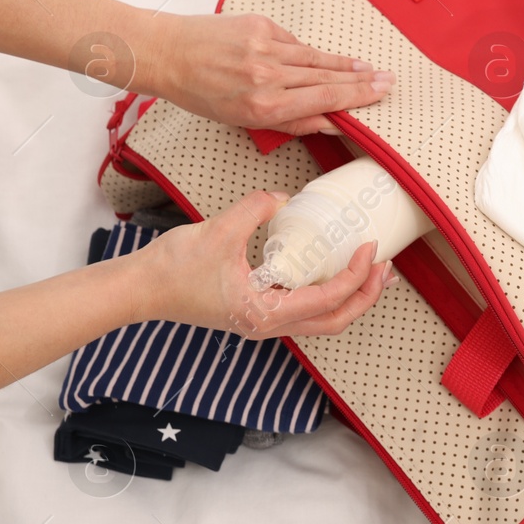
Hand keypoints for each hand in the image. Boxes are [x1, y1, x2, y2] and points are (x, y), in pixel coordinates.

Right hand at [134, 191, 393, 338]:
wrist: (138, 290)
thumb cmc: (173, 269)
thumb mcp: (219, 229)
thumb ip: (256, 208)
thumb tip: (284, 197)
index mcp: (266, 314)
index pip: (329, 300)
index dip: (356, 275)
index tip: (370, 248)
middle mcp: (270, 326)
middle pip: (336, 321)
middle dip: (367, 295)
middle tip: (384, 266)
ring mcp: (264, 323)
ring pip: (322, 319)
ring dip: (351, 297)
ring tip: (371, 271)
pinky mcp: (256, 313)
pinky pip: (304, 309)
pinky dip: (327, 293)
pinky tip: (332, 269)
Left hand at [137, 12, 395, 134]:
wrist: (167, 54)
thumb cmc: (201, 93)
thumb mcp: (244, 121)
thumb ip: (292, 122)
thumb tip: (331, 122)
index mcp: (265, 105)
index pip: (325, 98)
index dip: (358, 96)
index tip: (380, 91)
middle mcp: (269, 75)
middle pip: (328, 77)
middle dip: (361, 79)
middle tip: (387, 79)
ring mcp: (265, 46)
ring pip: (315, 57)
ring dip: (344, 64)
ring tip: (366, 67)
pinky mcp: (259, 25)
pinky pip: (293, 42)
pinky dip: (306, 52)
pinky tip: (321, 57)